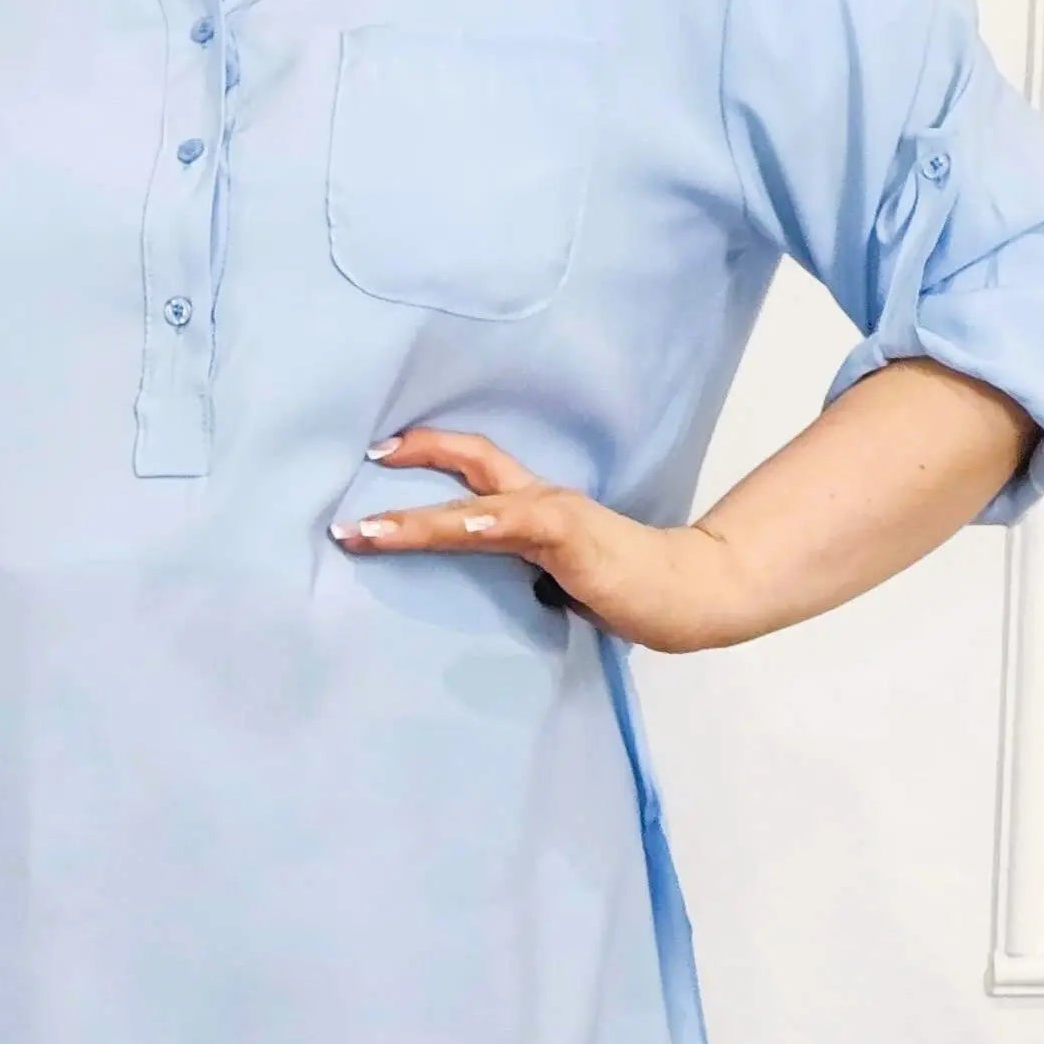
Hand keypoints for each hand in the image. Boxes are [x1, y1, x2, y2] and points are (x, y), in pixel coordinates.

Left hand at [330, 424, 749, 654]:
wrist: (685, 593)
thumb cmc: (620, 583)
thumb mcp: (552, 573)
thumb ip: (515, 568)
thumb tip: (469, 586)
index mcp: (531, 506)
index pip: (474, 466)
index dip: (428, 451)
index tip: (378, 455)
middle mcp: (537, 499)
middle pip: (470, 463)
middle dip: (412, 458)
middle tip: (358, 465)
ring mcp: (553, 515)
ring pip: (474, 507)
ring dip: (416, 521)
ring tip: (368, 531)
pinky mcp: (571, 537)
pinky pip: (523, 524)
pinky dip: (487, 524)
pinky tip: (461, 527)